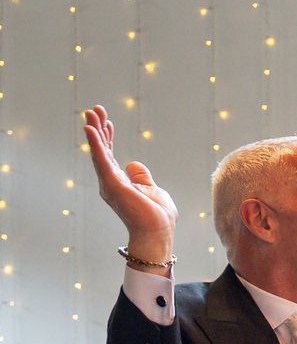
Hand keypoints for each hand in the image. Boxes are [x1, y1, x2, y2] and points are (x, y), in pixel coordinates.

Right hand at [83, 106, 176, 260]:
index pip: (111, 155)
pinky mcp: (113, 185)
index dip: (108, 137)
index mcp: (119, 181)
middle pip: (102, 150)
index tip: (106, 121)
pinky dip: (96, 144)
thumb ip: (141, 176)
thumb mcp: (151, 189)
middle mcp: (110, 181)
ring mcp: (110, 183)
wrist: (158, 234)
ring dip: (95, 131)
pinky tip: (91, 129)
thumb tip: (133, 163)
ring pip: (99, 152)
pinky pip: (102, 160)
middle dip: (99, 129)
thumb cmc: (156, 216)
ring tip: (90, 112)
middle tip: (94, 109)